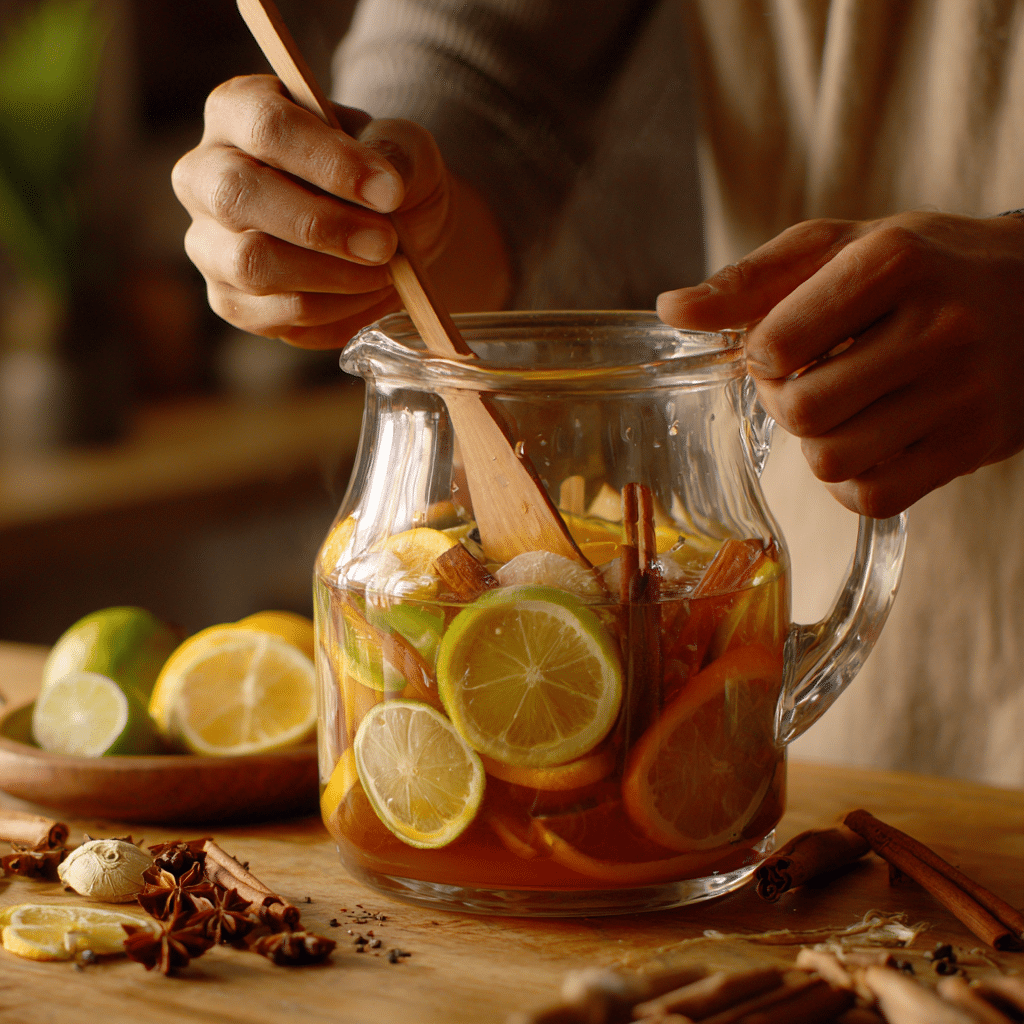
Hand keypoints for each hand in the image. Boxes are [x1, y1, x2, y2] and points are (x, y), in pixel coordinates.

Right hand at [172, 75, 455, 347]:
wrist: (393, 237)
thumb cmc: (385, 178)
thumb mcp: (405, 147)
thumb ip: (397, 150)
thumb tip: (383, 182)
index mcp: (239, 111)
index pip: (265, 125)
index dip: (330, 161)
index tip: (391, 192)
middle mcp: (206, 174)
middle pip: (236, 195)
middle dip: (321, 226)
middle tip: (385, 244)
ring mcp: (210, 242)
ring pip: (250, 263)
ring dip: (331, 274)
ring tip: (384, 271)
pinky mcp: (231, 301)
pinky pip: (274, 312)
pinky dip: (333, 309)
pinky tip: (367, 293)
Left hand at [656, 211, 1023, 517]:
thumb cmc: (921, 267)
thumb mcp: (838, 248)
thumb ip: (750, 279)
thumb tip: (669, 309)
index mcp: (892, 262)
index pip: (775, 344)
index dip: (759, 356)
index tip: (779, 347)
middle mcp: (937, 327)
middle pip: (801, 411)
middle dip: (782, 404)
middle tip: (803, 382)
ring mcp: (963, 392)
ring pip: (832, 461)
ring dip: (815, 445)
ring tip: (838, 410)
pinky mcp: (973, 445)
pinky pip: (874, 498)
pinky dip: (850, 483)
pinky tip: (864, 443)